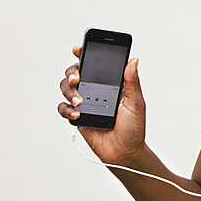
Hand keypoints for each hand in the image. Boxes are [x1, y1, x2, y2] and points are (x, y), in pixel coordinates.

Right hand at [58, 46, 146, 164]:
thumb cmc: (133, 128)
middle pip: (76, 72)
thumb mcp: (136, 103)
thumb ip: (132, 82)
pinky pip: (63, 108)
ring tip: (80, 102)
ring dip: (69, 91)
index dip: (86, 53)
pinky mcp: (77, 117)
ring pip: (66, 88)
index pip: (96, 63)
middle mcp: (95, 90)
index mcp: (110, 83)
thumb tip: (132, 60)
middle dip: (72, 72)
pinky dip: (66, 109)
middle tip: (77, 78)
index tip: (79, 48)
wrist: (125, 152)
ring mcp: (85, 103)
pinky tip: (77, 113)